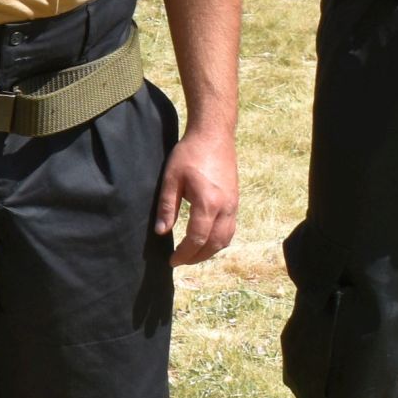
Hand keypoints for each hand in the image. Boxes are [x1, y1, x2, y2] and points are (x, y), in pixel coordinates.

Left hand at [152, 122, 237, 265]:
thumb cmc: (189, 154)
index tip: (172, 261)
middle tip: (180, 262)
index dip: (184, 253)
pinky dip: (219, 241)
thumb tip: (161, 232)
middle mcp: (225, 208)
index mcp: (208, 203)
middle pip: (214, 244)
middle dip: (197, 257)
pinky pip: (230, 229)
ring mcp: (234, 205)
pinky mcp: (235, 201)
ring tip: (192, 255)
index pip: (197, 239)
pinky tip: (206, 241)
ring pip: (226, 239)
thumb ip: (167, 207)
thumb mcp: (171, 179)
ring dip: (209, 251)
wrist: (214, 136)